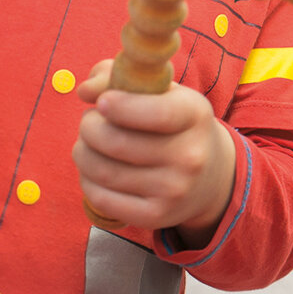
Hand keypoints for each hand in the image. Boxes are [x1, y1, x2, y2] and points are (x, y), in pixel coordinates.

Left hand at [72, 60, 236, 246]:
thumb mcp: (162, 93)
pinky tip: (94, 171)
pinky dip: (87, 181)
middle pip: (116, 142)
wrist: (210, 177)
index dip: (121, 106)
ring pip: (102, 171)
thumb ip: (120, 77)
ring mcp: (174, 190)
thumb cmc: (174, 125)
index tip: (102, 102)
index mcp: (195, 116)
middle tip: (89, 122)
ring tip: (88, 144)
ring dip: (82, 152)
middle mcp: (190, 156)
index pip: (157, 113)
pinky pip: (102, 198)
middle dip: (88, 127)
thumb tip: (86, 90)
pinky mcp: (156, 216)